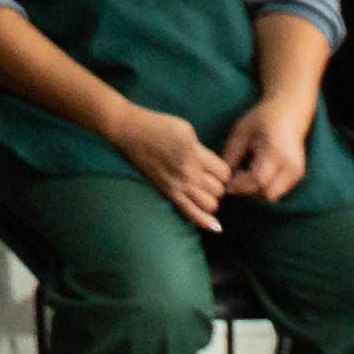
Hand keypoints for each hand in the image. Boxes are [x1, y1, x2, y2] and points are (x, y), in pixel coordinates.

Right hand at [106, 105, 229, 227]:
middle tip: (208, 179)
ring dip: (210, 198)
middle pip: (219, 190)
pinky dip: (205, 222)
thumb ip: (202, 150)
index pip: (224, 172)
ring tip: (203, 191)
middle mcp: (188, 172)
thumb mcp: (186, 129)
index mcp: (194, 152)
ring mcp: (177, 185)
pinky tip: (216, 228)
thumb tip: (213, 168)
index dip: (223, 171)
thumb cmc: (157, 125)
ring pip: (210, 204)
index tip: (215, 168)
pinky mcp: (167, 193)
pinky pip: (190, 213)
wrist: (128, 132)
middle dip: (217, 185)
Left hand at [216, 101, 317, 205]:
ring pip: (273, 196)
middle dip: (248, 190)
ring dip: (257, 191)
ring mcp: (297, 173)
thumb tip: (222, 179)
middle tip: (234, 178)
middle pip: (265, 193)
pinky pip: (278, 192)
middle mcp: (290, 166)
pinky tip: (256, 173)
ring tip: (245, 174)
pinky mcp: (298, 176)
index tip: (225, 181)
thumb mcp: (241, 132)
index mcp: (275, 152)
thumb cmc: (261, 119)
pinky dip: (265, 188)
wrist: (289, 112)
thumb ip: (231, 155)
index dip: (239, 185)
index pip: (257, 180)